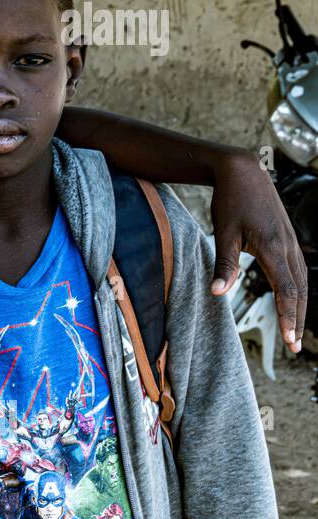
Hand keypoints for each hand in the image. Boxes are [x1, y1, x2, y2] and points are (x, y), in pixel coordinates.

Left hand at [210, 151, 306, 351]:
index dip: (289, 315)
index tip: (289, 338)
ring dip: (300, 307)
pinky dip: (298, 290)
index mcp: (272, 246)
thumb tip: (217, 293)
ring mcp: (290, 242)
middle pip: (299, 290)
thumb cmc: (230, 200)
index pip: (286, 289)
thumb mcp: (223, 232)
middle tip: (294, 346)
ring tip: (294, 332)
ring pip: (301, 281)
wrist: (243, 172)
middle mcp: (287, 246)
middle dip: (298, 319)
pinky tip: (294, 302)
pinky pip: (298, 270)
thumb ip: (224, 264)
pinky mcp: (287, 239)